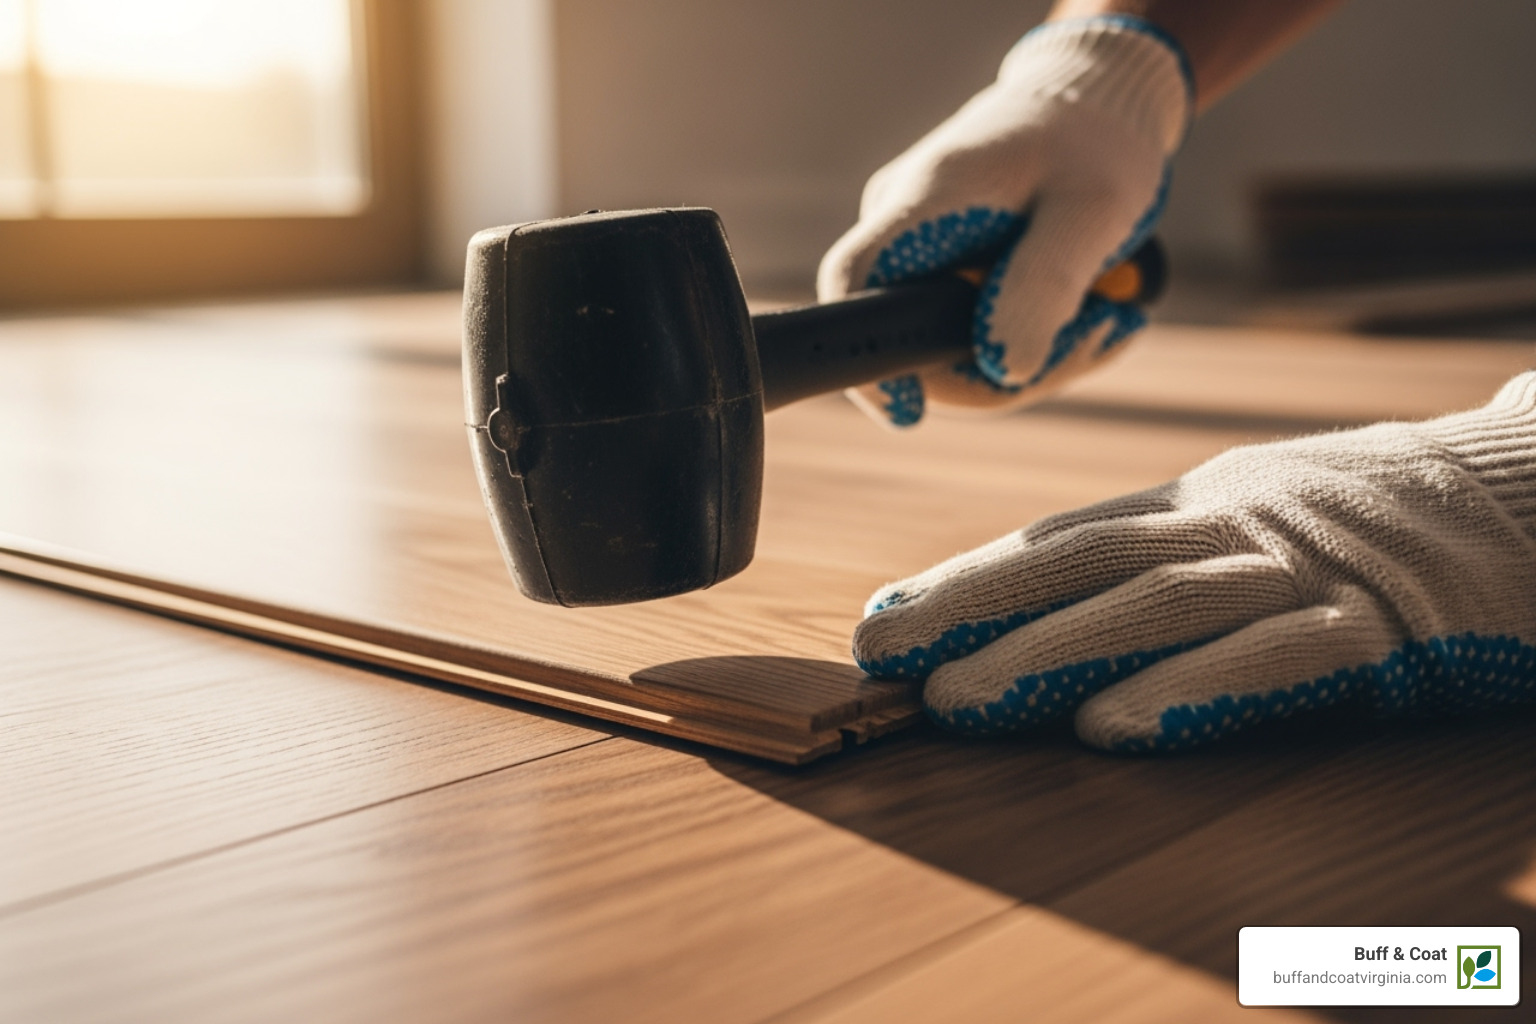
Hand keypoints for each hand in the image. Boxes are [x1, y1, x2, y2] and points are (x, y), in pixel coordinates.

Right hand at [818, 15, 1190, 426]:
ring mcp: (919, 253)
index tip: (907, 414)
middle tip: (1106, 331)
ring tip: (1111, 319)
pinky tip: (1091, 316)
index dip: (867, 358)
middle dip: (1010, 369)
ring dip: (1038, 358)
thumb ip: (1047, 284)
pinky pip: (972, 335)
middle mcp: (903, 226)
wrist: (1094, 105)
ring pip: (953, 350)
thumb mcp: (1094, 208)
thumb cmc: (1095, 144)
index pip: (855, 281)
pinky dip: (1035, 341)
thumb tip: (1006, 369)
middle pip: (916, 339)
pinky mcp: (944, 273)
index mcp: (927, 198)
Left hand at [853, 374, 1535, 750]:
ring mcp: (1308, 571)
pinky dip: (1193, 690)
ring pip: (1160, 606)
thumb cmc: (1376, 517)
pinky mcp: (1384, 628)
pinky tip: (1116, 728)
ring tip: (962, 701)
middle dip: (976, 608)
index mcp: (1202, 502)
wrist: (1529, 492)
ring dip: (1051, 654)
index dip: (969, 578)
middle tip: (885, 655)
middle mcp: (1236, 525)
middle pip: (1086, 562)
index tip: (885, 620)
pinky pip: (1278, 660)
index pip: (1065, 538)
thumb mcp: (1255, 515)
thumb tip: (1046, 604)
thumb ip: (1164, 551)